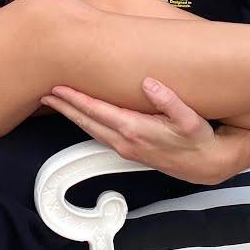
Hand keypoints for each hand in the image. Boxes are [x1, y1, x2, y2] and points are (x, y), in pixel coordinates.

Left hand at [42, 78, 237, 184]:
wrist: (205, 165)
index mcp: (135, 130)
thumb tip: (150, 84)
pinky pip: (99, 134)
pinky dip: (85, 122)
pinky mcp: (128, 149)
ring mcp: (124, 147)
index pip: (97, 111)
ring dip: (72, 115)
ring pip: (90, 129)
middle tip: (44, 92)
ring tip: (56, 101)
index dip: (76, 99)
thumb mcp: (190, 120)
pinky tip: (80, 114)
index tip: (58, 88)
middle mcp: (125, 141)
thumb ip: (170, 102)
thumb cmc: (197, 139)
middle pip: (87, 121)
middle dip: (65, 107)